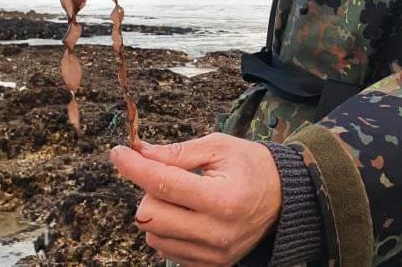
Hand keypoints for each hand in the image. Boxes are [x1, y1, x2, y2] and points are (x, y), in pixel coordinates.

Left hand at [110, 132, 281, 265]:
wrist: (283, 198)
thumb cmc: (250, 165)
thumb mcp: (219, 147)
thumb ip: (177, 152)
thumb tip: (139, 151)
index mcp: (222, 198)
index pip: (164, 183)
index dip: (135, 167)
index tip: (119, 152)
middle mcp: (216, 232)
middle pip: (151, 215)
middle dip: (148, 191)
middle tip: (164, 175)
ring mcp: (212, 254)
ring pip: (154, 236)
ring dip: (156, 211)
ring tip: (180, 195)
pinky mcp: (210, 266)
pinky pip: (167, 251)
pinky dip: (167, 229)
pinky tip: (185, 213)